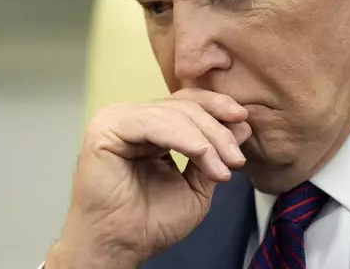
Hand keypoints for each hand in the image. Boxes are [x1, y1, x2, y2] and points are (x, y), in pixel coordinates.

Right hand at [45, 89, 251, 268]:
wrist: (121, 246)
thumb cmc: (149, 222)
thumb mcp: (196, 185)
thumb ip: (214, 155)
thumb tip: (241, 123)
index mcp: (149, 126)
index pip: (186, 104)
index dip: (216, 108)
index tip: (244, 122)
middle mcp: (131, 118)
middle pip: (182, 106)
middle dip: (216, 131)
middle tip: (236, 159)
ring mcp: (116, 120)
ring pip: (171, 114)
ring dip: (205, 139)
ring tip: (222, 169)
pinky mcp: (106, 129)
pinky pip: (152, 123)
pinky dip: (182, 137)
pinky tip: (202, 154)